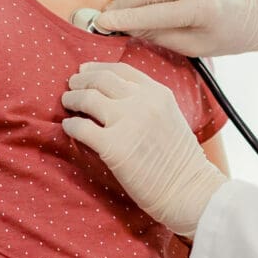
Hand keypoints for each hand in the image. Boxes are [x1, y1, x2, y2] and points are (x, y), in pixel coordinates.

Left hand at [62, 62, 226, 235]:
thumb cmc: (180, 161)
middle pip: (100, 79)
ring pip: (87, 98)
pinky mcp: (113, 146)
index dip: (98, 67)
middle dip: (81, 80)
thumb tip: (115, 96)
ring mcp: (127, 122)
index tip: (85, 69)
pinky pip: (81, 127)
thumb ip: (147, 102)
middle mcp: (142, 102)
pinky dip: (71, 125)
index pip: (120, 70)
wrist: (190, 190)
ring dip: (72, 98)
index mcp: (158, 93)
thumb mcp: (170, 117)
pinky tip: (68, 127)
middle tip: (71, 85)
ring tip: (67, 103)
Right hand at [92, 0, 257, 57]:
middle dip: (125, 3)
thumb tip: (129, 28)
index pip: (156, 12)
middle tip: (106, 17)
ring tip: (122, 6)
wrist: (257, 13)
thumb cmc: (227, 36)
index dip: (127, 18)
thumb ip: (161, 36)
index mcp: (203, 8)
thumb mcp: (195, 47)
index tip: (102, 24)